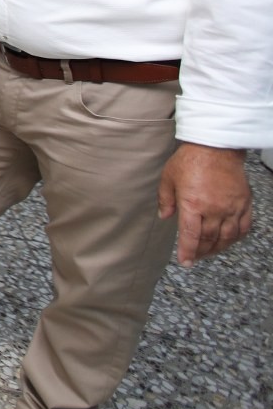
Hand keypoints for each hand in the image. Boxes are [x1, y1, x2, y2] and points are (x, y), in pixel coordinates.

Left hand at [158, 143, 252, 266]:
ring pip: (227, 237)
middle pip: (209, 239)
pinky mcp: (244, 203)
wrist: (216, 146)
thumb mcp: (168, 178)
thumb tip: (165, 216)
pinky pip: (243, 227)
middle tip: (195, 256)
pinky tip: (229, 239)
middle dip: (201, 251)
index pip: (190, 235)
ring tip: (209, 251)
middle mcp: (214, 209)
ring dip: (218, 248)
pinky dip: (236, 237)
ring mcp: (231, 207)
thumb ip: (166, 200)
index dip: (187, 251)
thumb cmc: (190, 160)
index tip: (185, 261)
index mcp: (193, 204)